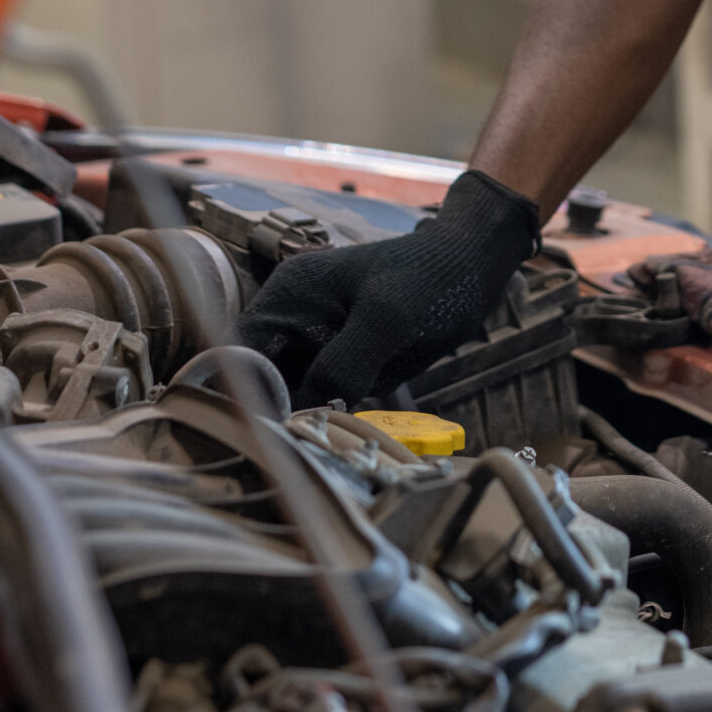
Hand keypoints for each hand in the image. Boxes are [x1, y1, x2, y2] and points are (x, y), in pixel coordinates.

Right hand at [235, 167, 540, 408]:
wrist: (473, 267)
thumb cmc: (430, 277)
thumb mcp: (387, 318)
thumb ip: (343, 362)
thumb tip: (306, 410)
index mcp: (287, 297)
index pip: (239, 355)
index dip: (246, 395)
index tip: (268, 432)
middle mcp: (291, 320)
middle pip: (261, 381)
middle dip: (279, 412)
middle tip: (304, 443)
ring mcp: (316, 340)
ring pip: (292, 395)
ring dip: (308, 417)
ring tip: (332, 433)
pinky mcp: (341, 358)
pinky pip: (323, 395)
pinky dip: (334, 411)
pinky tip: (355, 419)